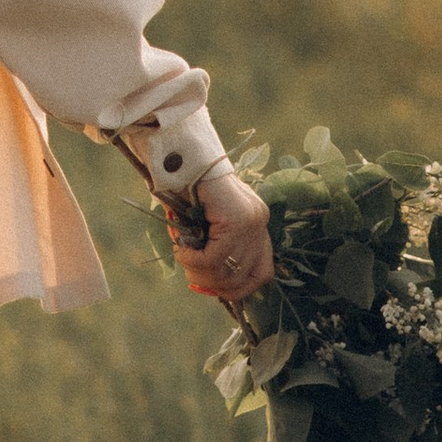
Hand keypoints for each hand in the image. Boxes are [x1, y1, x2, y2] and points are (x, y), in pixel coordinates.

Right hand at [172, 157, 272, 304]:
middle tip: (189, 271)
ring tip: (182, 256)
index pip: (261, 273)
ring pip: (228, 271)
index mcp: (256, 223)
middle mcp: (260, 222)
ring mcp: (252, 220)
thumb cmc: (185, 185)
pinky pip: (215, 257)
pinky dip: (193, 260)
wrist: (180, 153)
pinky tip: (181, 249)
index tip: (209, 286)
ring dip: (199, 272)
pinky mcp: (237, 219)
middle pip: (245, 278)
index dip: (236, 288)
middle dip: (212, 284)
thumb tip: (206, 283)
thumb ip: (212, 247)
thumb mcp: (203, 223)